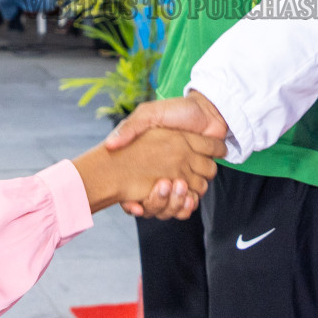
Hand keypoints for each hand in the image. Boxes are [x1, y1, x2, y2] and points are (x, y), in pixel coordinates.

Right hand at [105, 92, 229, 217]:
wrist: (208, 111)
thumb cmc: (176, 110)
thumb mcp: (149, 114)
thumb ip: (130, 128)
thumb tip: (109, 145)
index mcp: (143, 163)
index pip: (129, 193)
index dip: (130, 203)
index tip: (137, 205)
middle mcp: (159, 174)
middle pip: (153, 206)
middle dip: (159, 203)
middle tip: (164, 185)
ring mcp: (178, 179)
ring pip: (172, 206)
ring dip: (175, 202)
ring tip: (178, 186)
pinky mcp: (196, 180)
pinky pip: (190, 202)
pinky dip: (189, 204)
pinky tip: (188, 197)